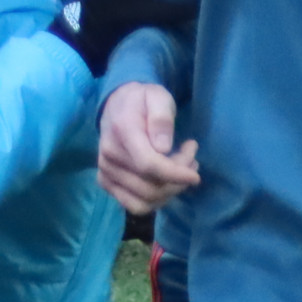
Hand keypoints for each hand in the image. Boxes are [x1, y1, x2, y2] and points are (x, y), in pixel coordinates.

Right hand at [98, 79, 198, 211]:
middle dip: (178, 179)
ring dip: (170, 191)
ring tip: (183, 168)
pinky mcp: (106, 182)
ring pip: (144, 200)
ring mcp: (105, 171)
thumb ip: (162, 118)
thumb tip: (163, 148)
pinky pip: (135, 205)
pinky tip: (167, 181)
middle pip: (149, 186)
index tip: (196, 176)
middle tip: (191, 157)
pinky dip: (156, 199)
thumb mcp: (158, 96)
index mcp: (123, 131)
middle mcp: (109, 155)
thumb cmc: (142, 100)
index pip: (149, 164)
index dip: (175, 174)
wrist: (116, 105)